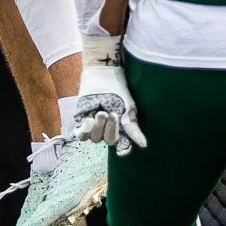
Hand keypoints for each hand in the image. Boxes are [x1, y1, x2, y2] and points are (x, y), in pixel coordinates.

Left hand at [73, 38, 146, 153]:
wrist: (102, 74)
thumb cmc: (118, 89)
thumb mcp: (127, 108)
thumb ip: (132, 127)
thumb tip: (143, 145)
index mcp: (121, 128)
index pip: (123, 145)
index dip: (123, 150)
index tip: (122, 151)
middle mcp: (108, 129)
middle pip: (109, 140)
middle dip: (110, 129)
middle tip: (111, 114)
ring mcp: (95, 125)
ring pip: (95, 138)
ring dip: (99, 127)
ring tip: (101, 112)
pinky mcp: (82, 120)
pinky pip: (81, 134)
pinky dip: (86, 128)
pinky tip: (89, 118)